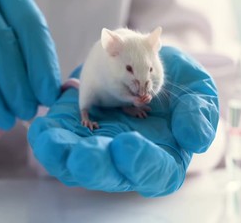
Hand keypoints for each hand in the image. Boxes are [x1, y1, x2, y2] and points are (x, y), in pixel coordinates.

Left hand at [28, 47, 218, 196]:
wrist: (149, 67)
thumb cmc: (179, 87)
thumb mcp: (199, 94)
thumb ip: (199, 115)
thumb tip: (192, 139)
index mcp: (163, 157)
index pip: (155, 172)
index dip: (141, 164)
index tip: (127, 145)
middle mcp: (129, 157)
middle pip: (110, 173)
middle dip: (94, 166)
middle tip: (82, 157)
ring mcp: (103, 146)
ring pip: (79, 163)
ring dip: (63, 155)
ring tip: (49, 141)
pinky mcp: (81, 131)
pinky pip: (62, 141)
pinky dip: (50, 139)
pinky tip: (41, 128)